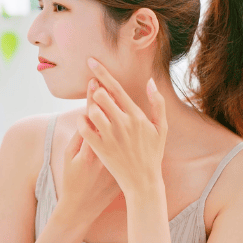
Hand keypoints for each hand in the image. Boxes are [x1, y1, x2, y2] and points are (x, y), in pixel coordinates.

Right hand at [60, 80, 125, 225]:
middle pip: (110, 117)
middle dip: (107, 99)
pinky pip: (128, 144)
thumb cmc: (72, 179)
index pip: (93, 115)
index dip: (93, 98)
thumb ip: (79, 134)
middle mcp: (106, 150)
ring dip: (118, 112)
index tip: (94, 82)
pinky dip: (127, 132)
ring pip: (121, 128)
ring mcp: (116, 157)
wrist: (84, 206)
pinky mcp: (123, 164)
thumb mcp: (69, 156)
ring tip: (116, 98)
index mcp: (91, 146)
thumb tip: (86, 114)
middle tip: (106, 84)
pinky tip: (124, 121)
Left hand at [77, 57, 167, 198]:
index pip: (116, 88)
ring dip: (89, 106)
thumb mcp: (161, 128)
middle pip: (101, 96)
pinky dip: (82, 122)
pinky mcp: (100, 148)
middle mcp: (123, 123)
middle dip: (95, 89)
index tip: (90, 61)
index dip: (102, 72)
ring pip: (92, 110)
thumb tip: (150, 82)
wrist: (143, 181)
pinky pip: (84, 128)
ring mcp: (111, 136)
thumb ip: (157, 103)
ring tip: (92, 108)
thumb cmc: (153, 154)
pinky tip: (85, 122)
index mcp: (137, 115)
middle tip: (91, 88)